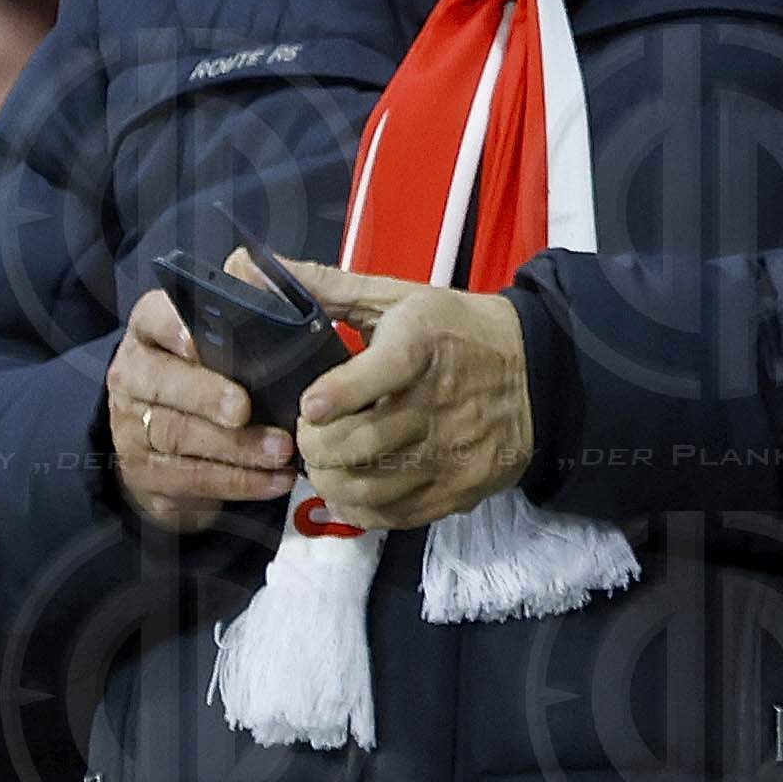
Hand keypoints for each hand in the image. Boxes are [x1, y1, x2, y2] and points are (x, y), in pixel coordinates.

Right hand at [106, 289, 296, 535]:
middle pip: (162, 383)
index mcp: (152, 332)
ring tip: (281, 450)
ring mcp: (131, 426)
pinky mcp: (144, 472)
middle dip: (206, 395)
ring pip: (178, 435)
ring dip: (235, 446)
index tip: (195, 338)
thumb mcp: (225, 345)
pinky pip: (190, 478)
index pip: (154, 318)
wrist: (166, 447)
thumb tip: (266, 276)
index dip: (174, 326)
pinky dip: (238, 480)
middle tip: (244, 408)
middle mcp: (133, 375)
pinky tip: (276, 480)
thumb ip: (245, 316)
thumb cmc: (214, 378)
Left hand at [272, 256, 532, 528]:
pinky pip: (391, 515)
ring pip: (368, 486)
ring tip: (326, 460)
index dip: (338, 395)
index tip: (311, 404)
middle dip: (314, 444)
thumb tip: (243, 265)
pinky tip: (352, 486)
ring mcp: (450, 453)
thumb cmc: (457, 330)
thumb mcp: (399, 298)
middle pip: (359, 443)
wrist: (539, 372)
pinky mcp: (457, 489)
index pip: (380, 374)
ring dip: (330, 478)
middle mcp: (439, 403)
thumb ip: (323, 288)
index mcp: (424, 344)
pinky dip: (359, 507)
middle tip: (308, 434)